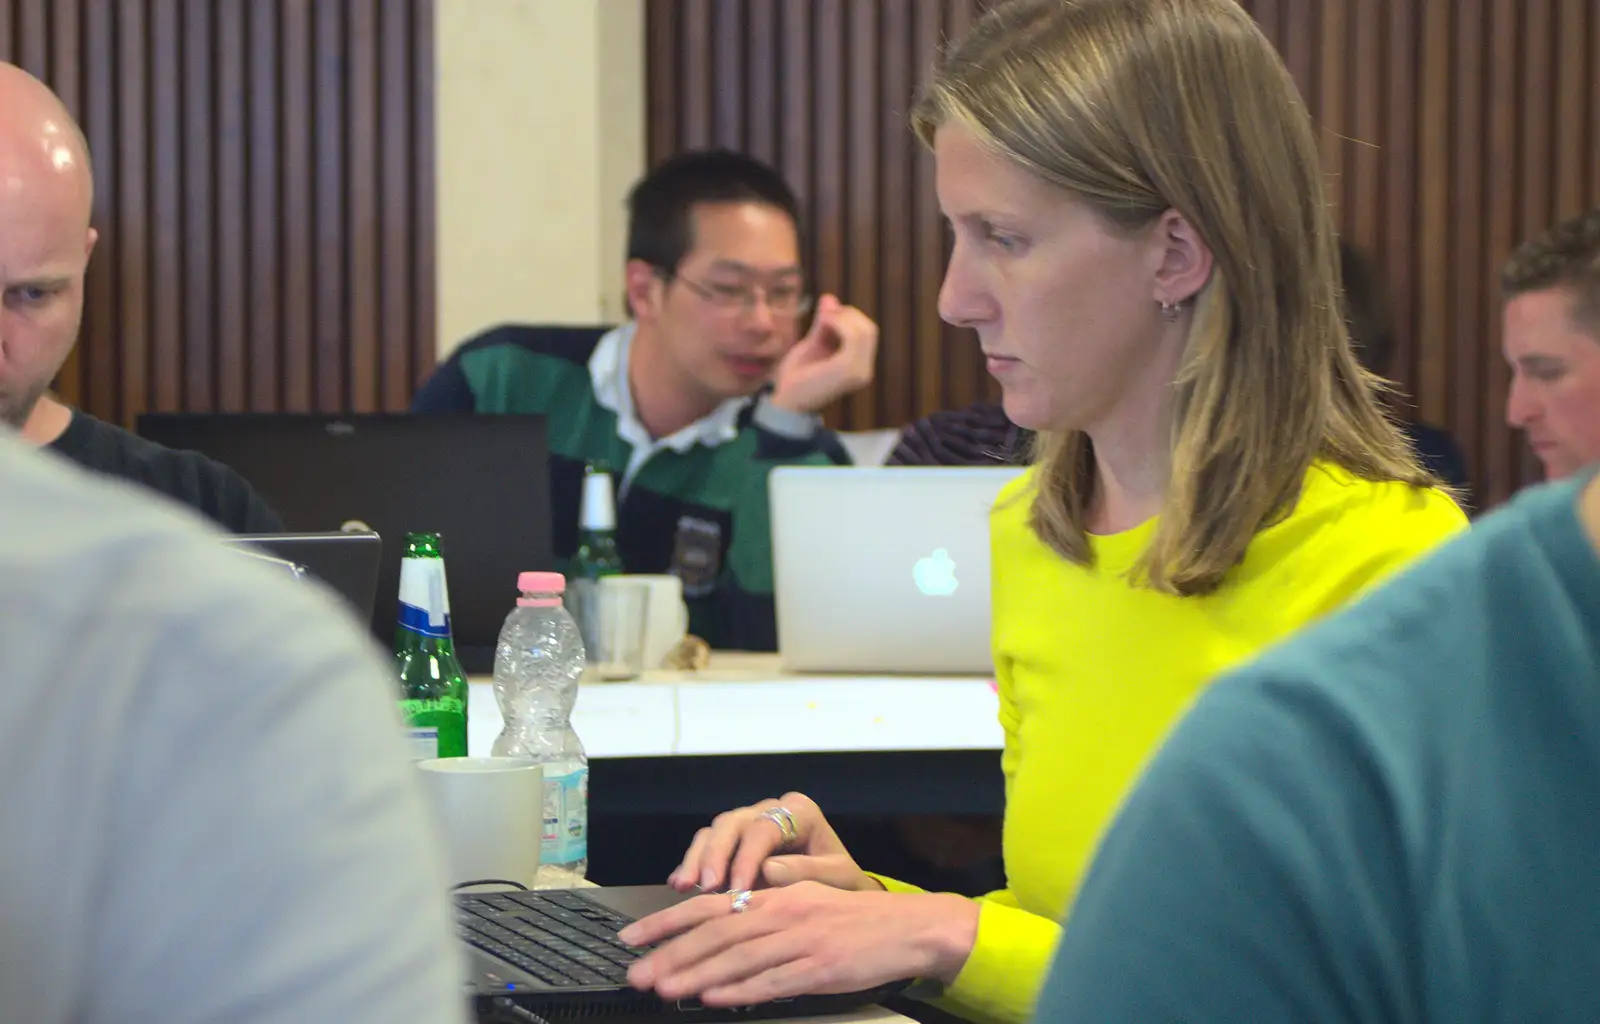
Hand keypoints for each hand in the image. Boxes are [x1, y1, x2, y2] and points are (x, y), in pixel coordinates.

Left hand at [620, 882, 979, 1005]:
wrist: (906, 929)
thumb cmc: (853, 920)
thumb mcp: (805, 902)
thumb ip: (764, 910)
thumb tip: (720, 920)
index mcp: (774, 896)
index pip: (708, 906)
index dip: (666, 922)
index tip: (631, 938)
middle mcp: (782, 913)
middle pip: (715, 932)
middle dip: (670, 953)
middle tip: (636, 973)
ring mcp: (800, 941)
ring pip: (737, 957)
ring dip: (695, 973)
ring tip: (663, 989)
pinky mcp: (818, 968)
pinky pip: (771, 980)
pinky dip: (739, 989)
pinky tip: (712, 997)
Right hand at [669, 793, 876, 894]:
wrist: (839, 891)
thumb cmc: (841, 882)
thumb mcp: (837, 878)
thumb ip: (807, 872)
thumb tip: (768, 870)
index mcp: (800, 812)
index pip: (764, 828)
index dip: (747, 857)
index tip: (737, 890)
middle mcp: (771, 810)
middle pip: (733, 823)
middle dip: (715, 854)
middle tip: (706, 886)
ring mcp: (749, 824)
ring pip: (715, 831)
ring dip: (697, 858)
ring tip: (684, 886)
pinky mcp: (733, 842)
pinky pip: (706, 845)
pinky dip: (691, 863)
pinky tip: (678, 884)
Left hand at [769, 294, 877, 414]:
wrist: (785, 402)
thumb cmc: (797, 376)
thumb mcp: (812, 344)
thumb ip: (823, 324)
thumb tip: (829, 297)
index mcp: (859, 368)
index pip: (868, 333)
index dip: (850, 316)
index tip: (826, 314)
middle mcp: (864, 372)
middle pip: (870, 330)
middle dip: (849, 314)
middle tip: (824, 314)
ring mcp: (859, 372)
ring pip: (865, 331)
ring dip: (843, 317)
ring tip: (822, 319)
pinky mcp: (848, 369)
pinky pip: (853, 336)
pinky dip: (839, 323)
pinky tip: (823, 324)